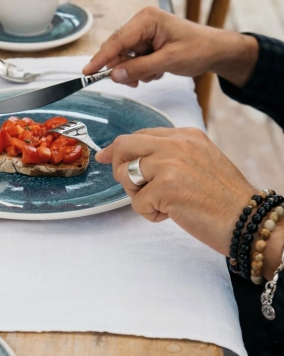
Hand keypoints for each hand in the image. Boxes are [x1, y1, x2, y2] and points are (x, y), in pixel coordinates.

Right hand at [83, 7, 258, 87]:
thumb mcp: (170, 60)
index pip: (117, 40)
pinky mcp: (145, 44)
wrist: (216, 51)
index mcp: (147, 19)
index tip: (87, 71)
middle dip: (124, 68)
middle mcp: (141, 23)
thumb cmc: (199, 49)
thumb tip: (114, 75)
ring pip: (124, 58)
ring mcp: (142, 34)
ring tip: (154, 74)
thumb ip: (140, 68)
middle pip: (117, 50)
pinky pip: (132, 61)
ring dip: (135, 71)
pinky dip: (140, 71)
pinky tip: (156, 71)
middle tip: (135, 82)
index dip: (101, 58)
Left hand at [95, 127, 256, 256]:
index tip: (106, 157)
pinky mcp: (165, 188)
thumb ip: (169, 154)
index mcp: (184, 135)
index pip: (139, 135)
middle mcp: (176, 144)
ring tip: (162, 203)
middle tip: (131, 185)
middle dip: (118, 166)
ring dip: (137, 194)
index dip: (118, 148)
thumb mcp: (199, 160)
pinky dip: (150, 214)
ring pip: (125, 175)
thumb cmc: (224, 198)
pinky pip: (137, 203)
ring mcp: (169, 165)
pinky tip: (172, 214)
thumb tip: (132, 158)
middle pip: (124, 145)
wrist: (248, 220)